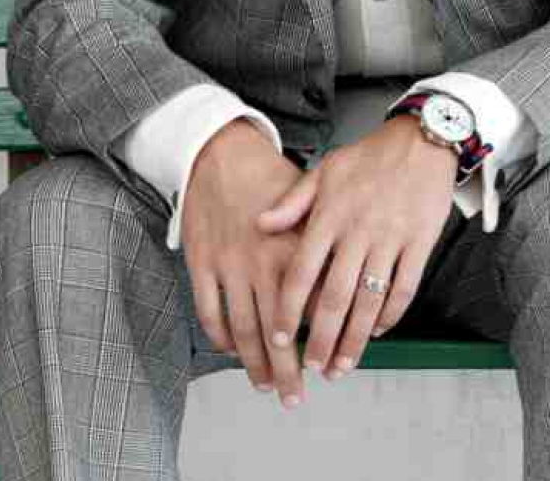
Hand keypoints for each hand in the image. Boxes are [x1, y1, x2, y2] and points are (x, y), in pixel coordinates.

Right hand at [181, 120, 305, 403]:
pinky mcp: (201, 263)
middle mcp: (263, 262)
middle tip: (295, 397)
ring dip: (254, 364)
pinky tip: (232, 353)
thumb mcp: (313, 208)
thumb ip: (328, 248)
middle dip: (288, 370)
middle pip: (277, 332)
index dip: (320, 344)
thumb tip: (348, 289)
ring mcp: (229, 266)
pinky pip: (209, 311)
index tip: (330, 367)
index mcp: (297, 250)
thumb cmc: (272, 179)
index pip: (312, 310)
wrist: (222, 153)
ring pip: (242, 329)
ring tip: (265, 386)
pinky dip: (220, 338)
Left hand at [258, 116, 456, 379]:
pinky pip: (404, 287)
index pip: (301, 274)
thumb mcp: (324, 170)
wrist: (423, 140)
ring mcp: (390, 239)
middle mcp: (357, 232)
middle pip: (334, 298)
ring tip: (343, 364)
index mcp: (329, 216)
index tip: (280, 337)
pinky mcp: (420, 243)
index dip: (288, 310)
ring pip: (369, 300)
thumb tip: (260, 224)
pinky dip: (391, 314)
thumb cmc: (372, 155)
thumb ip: (292, 202)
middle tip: (312, 365)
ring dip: (355, 339)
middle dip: (321, 339)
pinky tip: (378, 331)